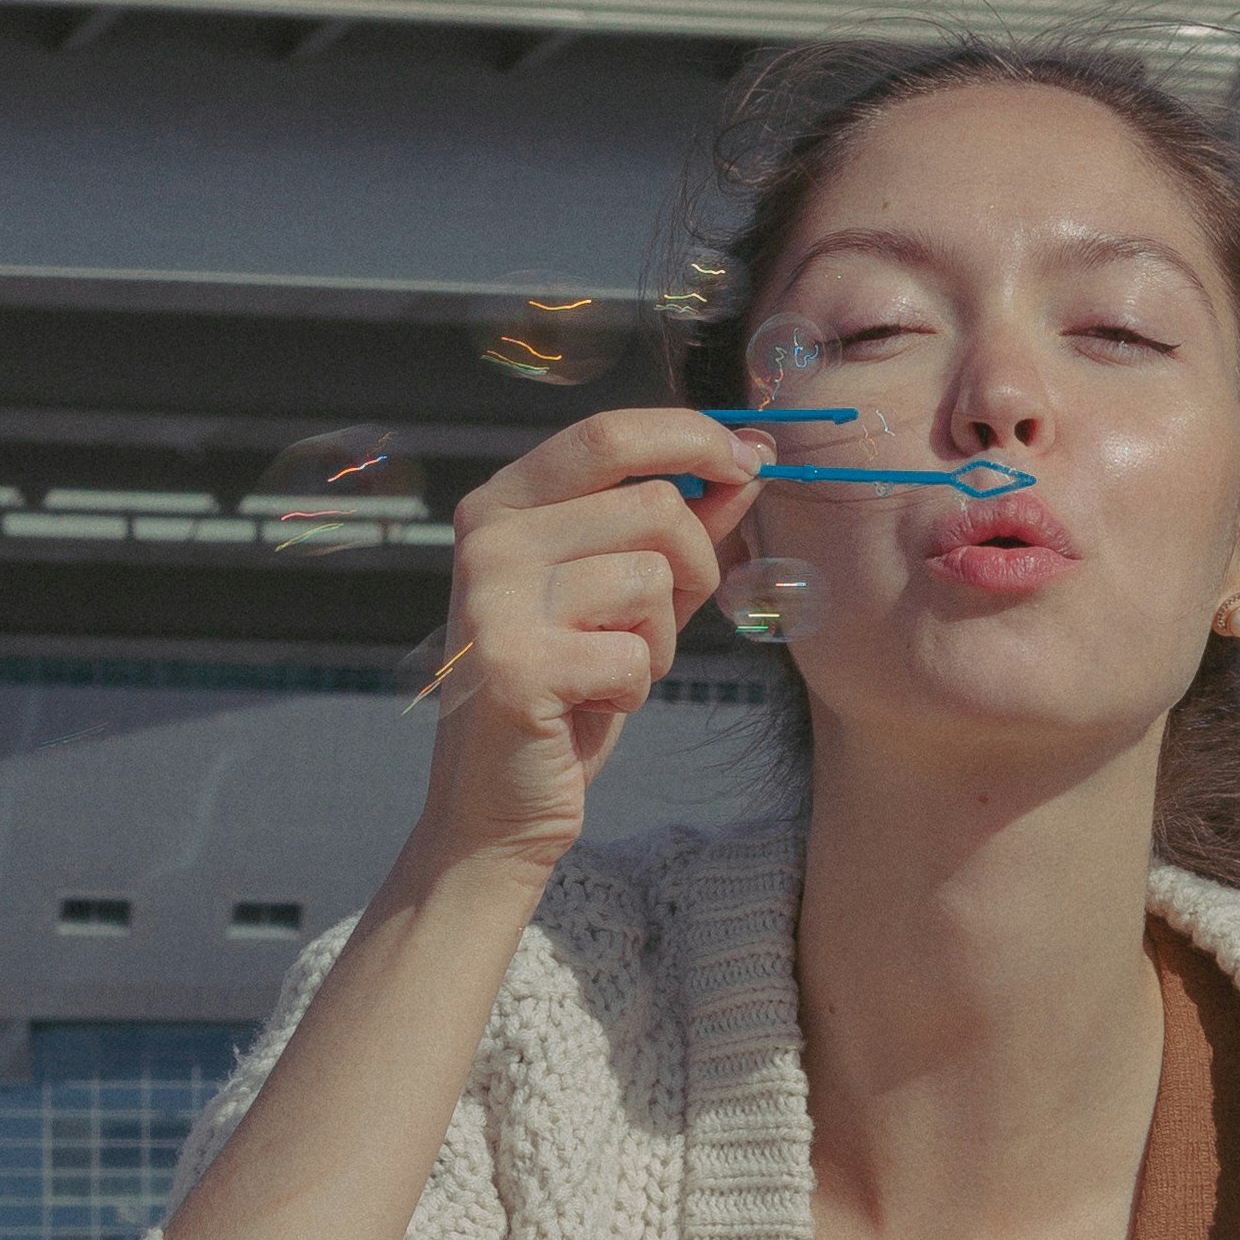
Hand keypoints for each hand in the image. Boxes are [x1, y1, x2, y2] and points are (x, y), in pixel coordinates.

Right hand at [410, 408, 771, 880]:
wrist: (495, 805)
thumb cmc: (566, 696)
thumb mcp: (625, 601)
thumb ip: (678, 531)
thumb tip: (747, 464)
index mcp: (503, 505)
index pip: (609, 434)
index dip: (691, 438)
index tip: (750, 461)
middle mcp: (489, 539)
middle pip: (651, 506)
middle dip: (695, 568)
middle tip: (663, 625)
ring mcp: (495, 600)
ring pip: (651, 581)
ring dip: (657, 642)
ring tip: (607, 674)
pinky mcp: (516, 667)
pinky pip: (634, 657)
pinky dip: (632, 692)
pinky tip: (588, 708)